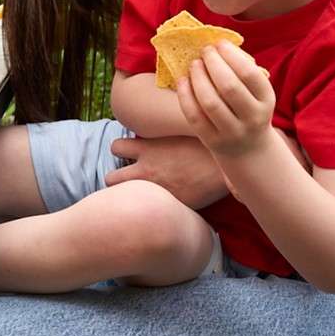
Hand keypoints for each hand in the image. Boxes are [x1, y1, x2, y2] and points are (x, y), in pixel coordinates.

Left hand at [106, 135, 228, 208]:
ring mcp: (155, 191)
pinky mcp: (167, 207)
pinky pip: (148, 213)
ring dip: (127, 197)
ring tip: (139, 195)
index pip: (115, 147)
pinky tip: (161, 208)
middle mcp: (145, 171)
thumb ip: (161, 133)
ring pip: (123, 200)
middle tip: (130, 179)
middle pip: (110, 178)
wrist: (225, 166)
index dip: (121, 151)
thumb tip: (154, 122)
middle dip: (117, 179)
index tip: (130, 154)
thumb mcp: (177, 131)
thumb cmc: (205, 144)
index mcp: (148, 149)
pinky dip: (151, 210)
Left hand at [176, 41, 275, 158]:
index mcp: (266, 100)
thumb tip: (217, 44)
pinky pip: (194, 116)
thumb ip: (242, 72)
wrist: (248, 149)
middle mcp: (252, 118)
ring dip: (198, 78)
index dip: (232, 55)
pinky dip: (185, 96)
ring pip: (210, 103)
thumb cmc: (248, 108)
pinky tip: (183, 81)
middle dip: (213, 64)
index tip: (219, 44)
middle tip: (204, 51)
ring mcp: (232, 132)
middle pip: (229, 87)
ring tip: (194, 64)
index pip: (249, 74)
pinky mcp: (213, 141)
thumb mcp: (255, 93)